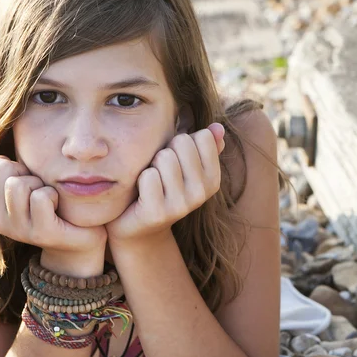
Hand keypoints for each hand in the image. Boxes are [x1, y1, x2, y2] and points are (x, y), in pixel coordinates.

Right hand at [0, 155, 106, 255]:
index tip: (19, 177)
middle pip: (1, 169)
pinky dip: (53, 195)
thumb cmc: (44, 206)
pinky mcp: (41, 233)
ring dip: (38, 184)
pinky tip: (57, 208)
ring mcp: (17, 229)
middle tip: (35, 188)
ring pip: (18, 184)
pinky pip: (40, 197)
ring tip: (46, 198)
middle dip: (24, 171)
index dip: (5, 163)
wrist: (76, 239)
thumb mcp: (15, 188)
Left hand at [105, 123, 225, 245]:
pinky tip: (141, 193)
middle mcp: (201, 193)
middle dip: (165, 151)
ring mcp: (181, 205)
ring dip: (151, 164)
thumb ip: (205, 147)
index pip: (201, 137)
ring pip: (164, 157)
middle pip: (181, 143)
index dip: (182, 142)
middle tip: (160, 172)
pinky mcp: (157, 213)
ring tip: (151, 181)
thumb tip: (217, 127)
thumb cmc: (162, 188)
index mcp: (213, 179)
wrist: (140, 229)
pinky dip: (140, 179)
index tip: (176, 160)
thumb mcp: (186, 167)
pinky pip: (149, 176)